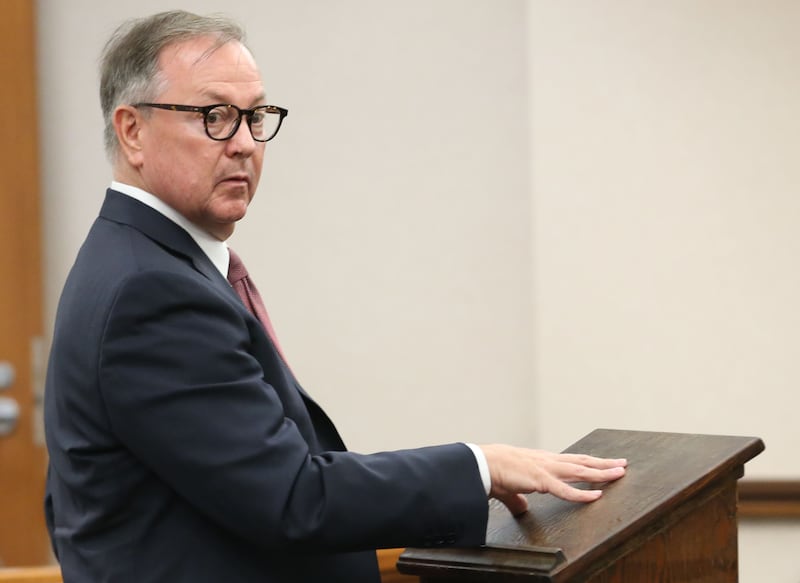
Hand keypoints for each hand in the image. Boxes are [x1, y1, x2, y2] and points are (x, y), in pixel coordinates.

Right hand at [480, 444, 627, 514]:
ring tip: (619, 473)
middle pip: (582, 461)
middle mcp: (548, 461)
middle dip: (603, 463)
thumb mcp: (512, 486)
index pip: (571, 460)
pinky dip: (583, 493)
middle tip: (622, 464)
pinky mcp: (542, 480)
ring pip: (580, 470)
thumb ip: (519, 498)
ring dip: (601, 472)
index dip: (589, 462)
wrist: (483, 464)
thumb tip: (522, 507)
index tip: (604, 462)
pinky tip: (597, 495)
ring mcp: (547, 469)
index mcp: (542, 461)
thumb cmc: (494, 471)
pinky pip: (566, 489)